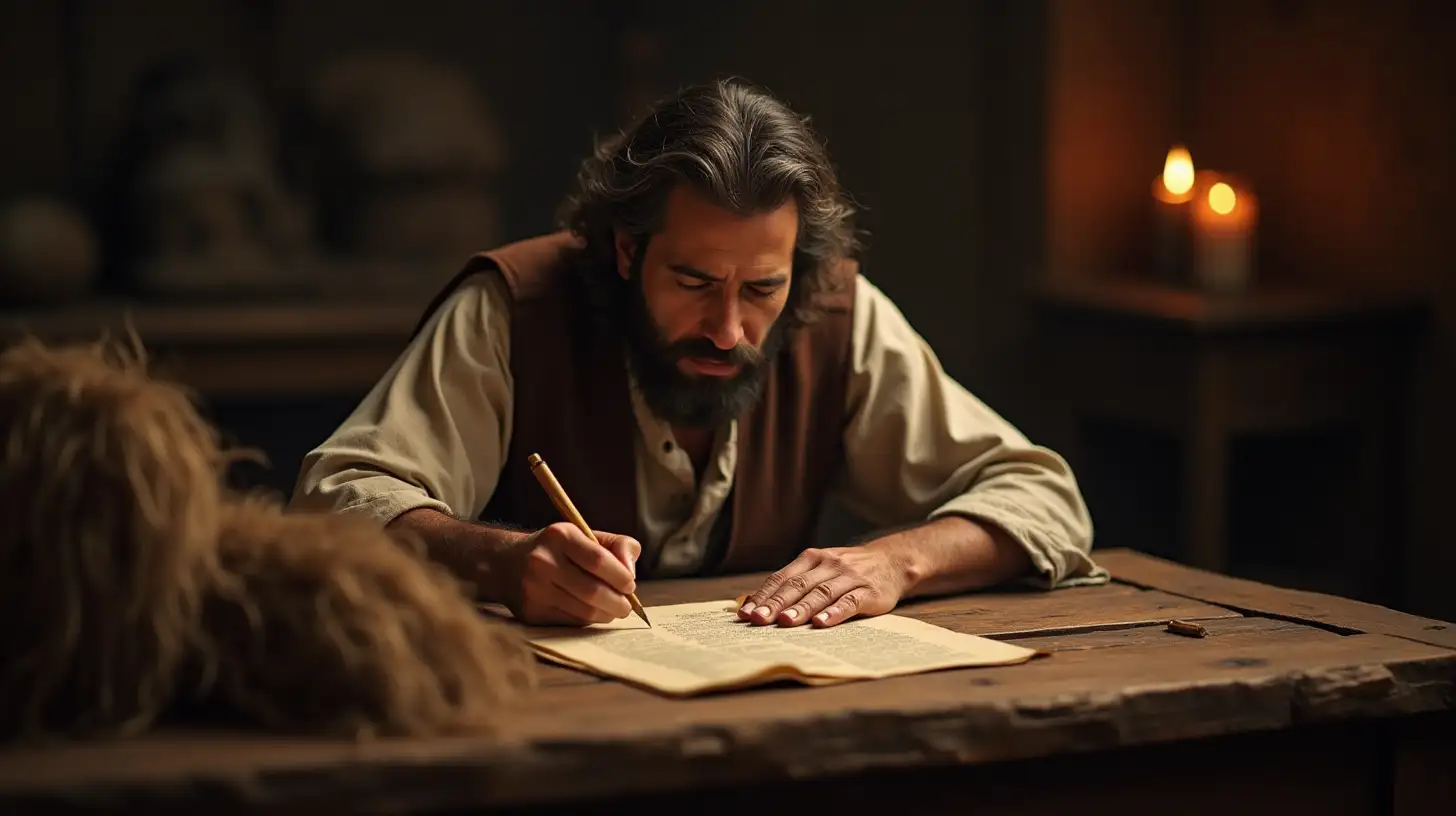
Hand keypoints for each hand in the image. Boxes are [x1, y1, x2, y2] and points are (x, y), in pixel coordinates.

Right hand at [499, 522, 640, 625]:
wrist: (507, 564)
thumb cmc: (558, 549)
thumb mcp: (585, 535)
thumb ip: (617, 546)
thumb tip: (631, 574)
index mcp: (560, 536)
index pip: (598, 560)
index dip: (621, 576)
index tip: (630, 585)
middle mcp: (543, 561)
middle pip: (593, 591)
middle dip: (618, 603)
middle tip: (627, 607)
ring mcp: (534, 589)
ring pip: (584, 611)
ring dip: (606, 615)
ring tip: (613, 610)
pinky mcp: (531, 612)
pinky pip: (571, 622)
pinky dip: (588, 620)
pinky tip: (592, 613)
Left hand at [737, 545, 907, 627]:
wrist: (892, 561)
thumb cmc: (847, 571)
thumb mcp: (820, 569)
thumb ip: (794, 583)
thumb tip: (755, 603)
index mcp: (811, 559)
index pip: (782, 579)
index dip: (763, 596)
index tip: (746, 613)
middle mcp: (828, 565)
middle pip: (798, 586)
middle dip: (776, 604)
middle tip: (759, 620)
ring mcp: (849, 577)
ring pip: (821, 593)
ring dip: (802, 608)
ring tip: (785, 622)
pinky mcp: (869, 591)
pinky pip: (850, 602)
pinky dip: (835, 612)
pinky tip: (822, 623)